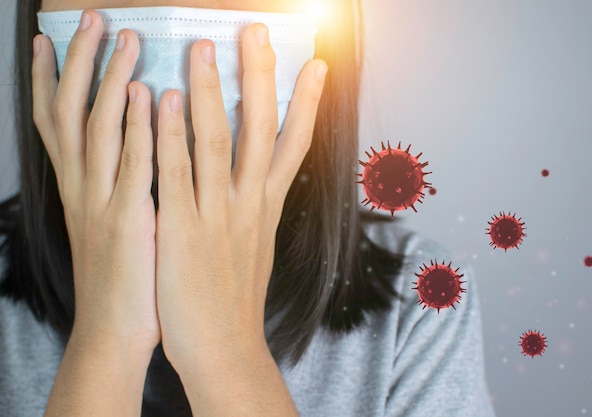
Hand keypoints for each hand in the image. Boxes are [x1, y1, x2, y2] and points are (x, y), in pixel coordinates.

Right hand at [32, 10, 159, 353]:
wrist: (115, 331)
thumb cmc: (123, 275)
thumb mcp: (111, 221)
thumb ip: (117, 184)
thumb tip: (132, 147)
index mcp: (78, 187)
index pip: (54, 122)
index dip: (47, 78)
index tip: (49, 39)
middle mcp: (82, 187)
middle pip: (69, 111)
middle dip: (80, 62)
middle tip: (93, 18)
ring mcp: (101, 203)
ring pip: (97, 129)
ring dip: (111, 80)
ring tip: (126, 39)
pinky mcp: (128, 221)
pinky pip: (132, 166)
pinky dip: (137, 128)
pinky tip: (148, 96)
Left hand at [154, 23, 326, 372]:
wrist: (224, 348)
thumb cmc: (236, 299)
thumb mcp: (255, 247)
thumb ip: (254, 208)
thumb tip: (258, 179)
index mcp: (267, 206)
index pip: (294, 144)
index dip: (306, 102)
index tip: (315, 64)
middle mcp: (250, 204)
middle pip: (261, 129)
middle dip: (261, 77)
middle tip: (256, 31)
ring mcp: (218, 215)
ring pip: (218, 141)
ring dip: (210, 91)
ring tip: (204, 46)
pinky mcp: (184, 232)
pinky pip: (177, 174)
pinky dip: (170, 134)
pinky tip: (159, 100)